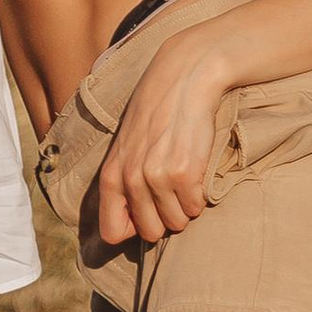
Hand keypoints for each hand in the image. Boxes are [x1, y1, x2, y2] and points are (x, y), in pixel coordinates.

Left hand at [98, 40, 239, 245]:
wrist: (184, 79)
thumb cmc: (156, 114)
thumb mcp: (126, 147)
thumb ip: (122, 182)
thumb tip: (125, 229)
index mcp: (111, 175)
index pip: (112, 233)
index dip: (132, 228)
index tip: (146, 214)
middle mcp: (130, 179)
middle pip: (150, 233)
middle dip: (164, 218)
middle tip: (172, 191)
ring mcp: (156, 177)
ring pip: (177, 223)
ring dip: (185, 207)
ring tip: (185, 177)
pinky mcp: (184, 173)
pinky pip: (196, 207)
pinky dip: (201, 197)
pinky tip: (197, 171)